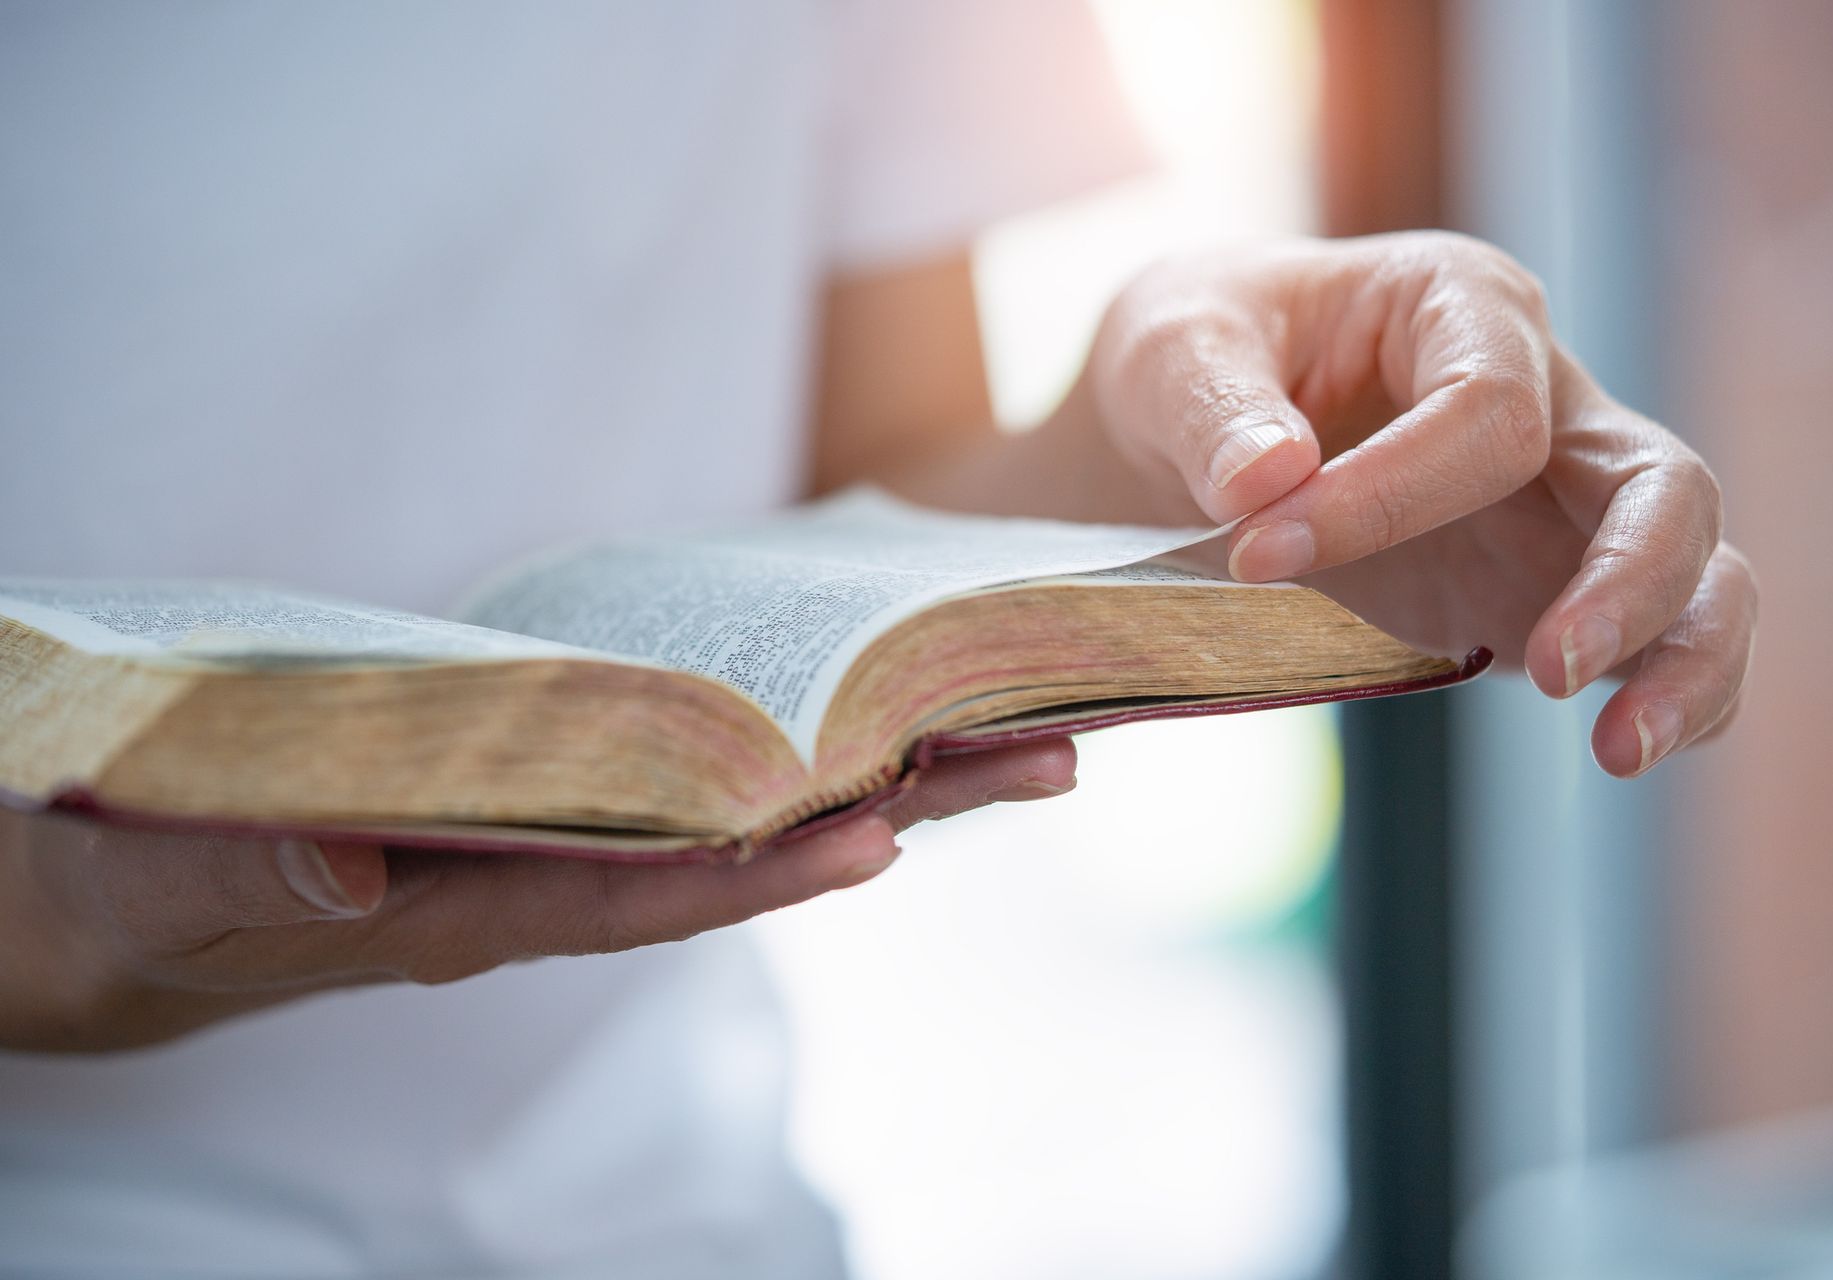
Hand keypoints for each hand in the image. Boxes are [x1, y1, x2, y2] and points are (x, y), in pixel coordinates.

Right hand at [0, 739, 1073, 1051]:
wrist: (142, 889)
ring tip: (1026, 730)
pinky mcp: (553, 790)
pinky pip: (696, 769)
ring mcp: (559, 840)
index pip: (639, 899)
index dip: (756, 875)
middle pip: (744, 855)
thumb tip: (350, 865)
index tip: (878, 833)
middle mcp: (545, 881)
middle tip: (1045, 756)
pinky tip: (879, 709)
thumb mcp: (169, 878)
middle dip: (893, 808)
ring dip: (885, 773)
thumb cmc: (149, 883)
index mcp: (468, 912)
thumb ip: (248, 874)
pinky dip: (794, 742)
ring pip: (747, 813)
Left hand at [1066, 231, 1755, 776]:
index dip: (1389, 494)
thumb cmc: (1191, 356)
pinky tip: (1625, 750)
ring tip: (1618, 750)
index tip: (1254, 556)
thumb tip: (1269, 479)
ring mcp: (1559, 503)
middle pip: (1661, 483)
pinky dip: (1670, 697)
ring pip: (1698, 568)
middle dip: (1625, 578)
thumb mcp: (1168, 348)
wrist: (1181, 419)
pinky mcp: (1542, 591)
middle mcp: (1545, 399)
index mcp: (1460, 306)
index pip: (1488, 410)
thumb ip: (1213, 407)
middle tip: (1548, 670)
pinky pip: (1658, 641)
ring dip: (1682, 658)